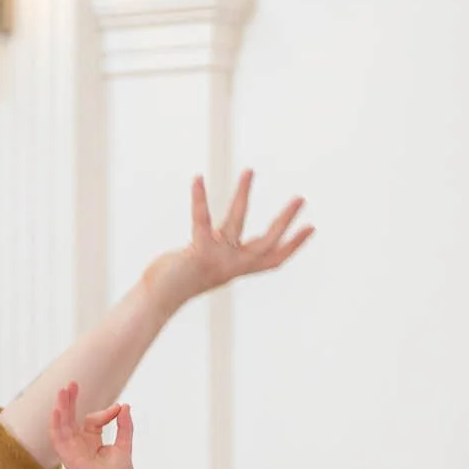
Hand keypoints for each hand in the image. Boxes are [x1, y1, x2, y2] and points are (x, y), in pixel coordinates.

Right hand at [50, 382, 133, 468]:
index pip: (92, 420)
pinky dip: (56, 424)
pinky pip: (58, 438)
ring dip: (62, 407)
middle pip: (71, 418)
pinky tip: (56, 410)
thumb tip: (125, 405)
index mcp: (91, 442)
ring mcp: (72, 450)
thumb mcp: (124, 444)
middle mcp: (78, 445)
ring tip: (63, 391)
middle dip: (71, 401)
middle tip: (72, 383)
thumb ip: (124, 425)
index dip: (105, 413)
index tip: (118, 409)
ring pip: (63, 425)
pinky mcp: (67, 457)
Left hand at [150, 174, 311, 309]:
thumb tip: (224, 235)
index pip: (273, 259)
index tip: (311, 227)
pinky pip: (201, 220)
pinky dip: (199, 199)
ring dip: (243, 194)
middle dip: (285, 221)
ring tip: (249, 170)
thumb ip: (219, 250)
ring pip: (236, 221)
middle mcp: (232, 265)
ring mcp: (217, 259)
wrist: (158, 298)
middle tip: (301, 198)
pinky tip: (198, 178)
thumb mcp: (207, 264)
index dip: (293, 245)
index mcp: (237, 268)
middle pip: (267, 243)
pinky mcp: (199, 253)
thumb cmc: (178, 281)